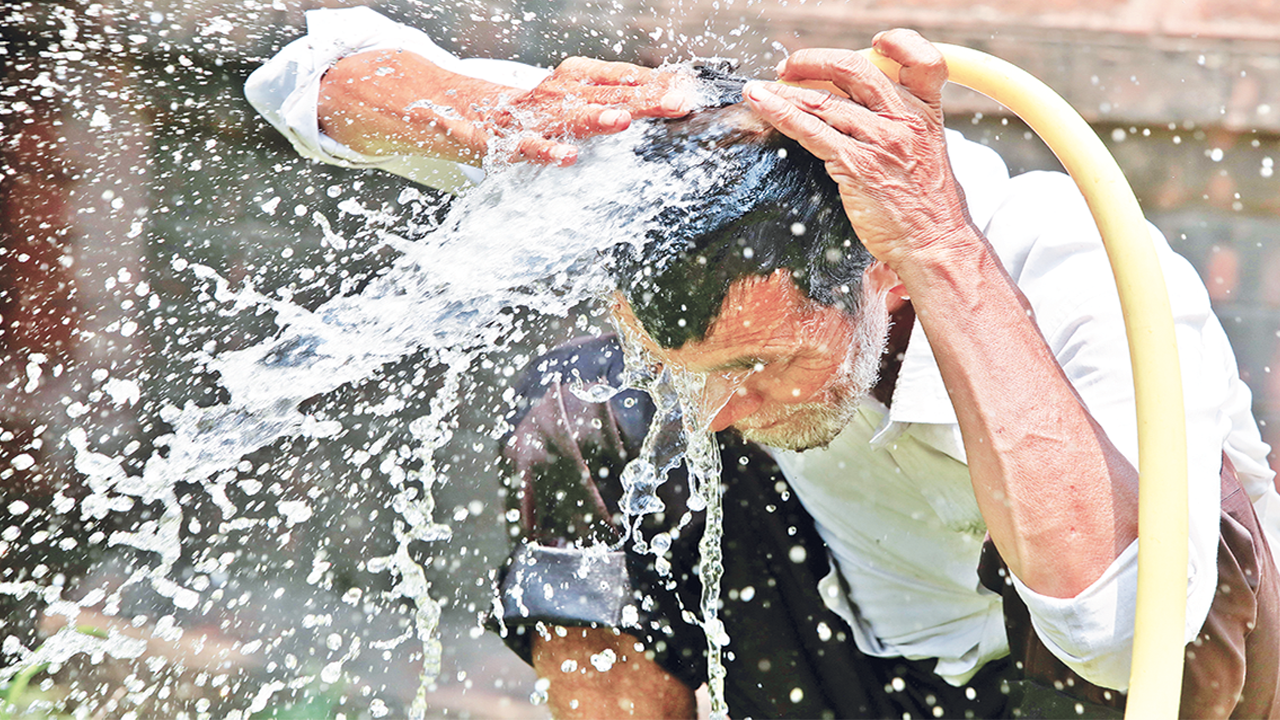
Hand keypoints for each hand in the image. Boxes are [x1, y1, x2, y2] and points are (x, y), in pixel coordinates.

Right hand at [487, 57, 695, 165]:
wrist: (487, 115)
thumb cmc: (548, 106)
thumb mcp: (587, 92)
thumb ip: (627, 92)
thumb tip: (677, 89)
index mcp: (582, 75)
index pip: (626, 77)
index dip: (658, 84)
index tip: (686, 92)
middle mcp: (564, 91)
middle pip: (610, 96)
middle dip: (644, 100)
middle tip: (675, 103)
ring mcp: (542, 115)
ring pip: (574, 117)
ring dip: (599, 118)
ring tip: (623, 120)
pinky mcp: (519, 141)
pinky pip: (536, 147)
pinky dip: (551, 151)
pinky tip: (568, 156)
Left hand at [741, 30, 974, 268]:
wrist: (935, 242)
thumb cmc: (928, 206)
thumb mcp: (927, 153)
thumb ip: (900, 126)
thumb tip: (861, 111)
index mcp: (926, 112)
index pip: (922, 59)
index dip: (898, 42)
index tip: (875, 42)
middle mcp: (904, 119)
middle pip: (855, 68)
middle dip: (813, 61)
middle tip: (789, 66)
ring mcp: (880, 140)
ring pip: (824, 100)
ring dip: (785, 90)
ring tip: (761, 88)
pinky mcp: (857, 164)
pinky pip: (811, 130)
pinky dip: (781, 113)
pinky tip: (762, 104)